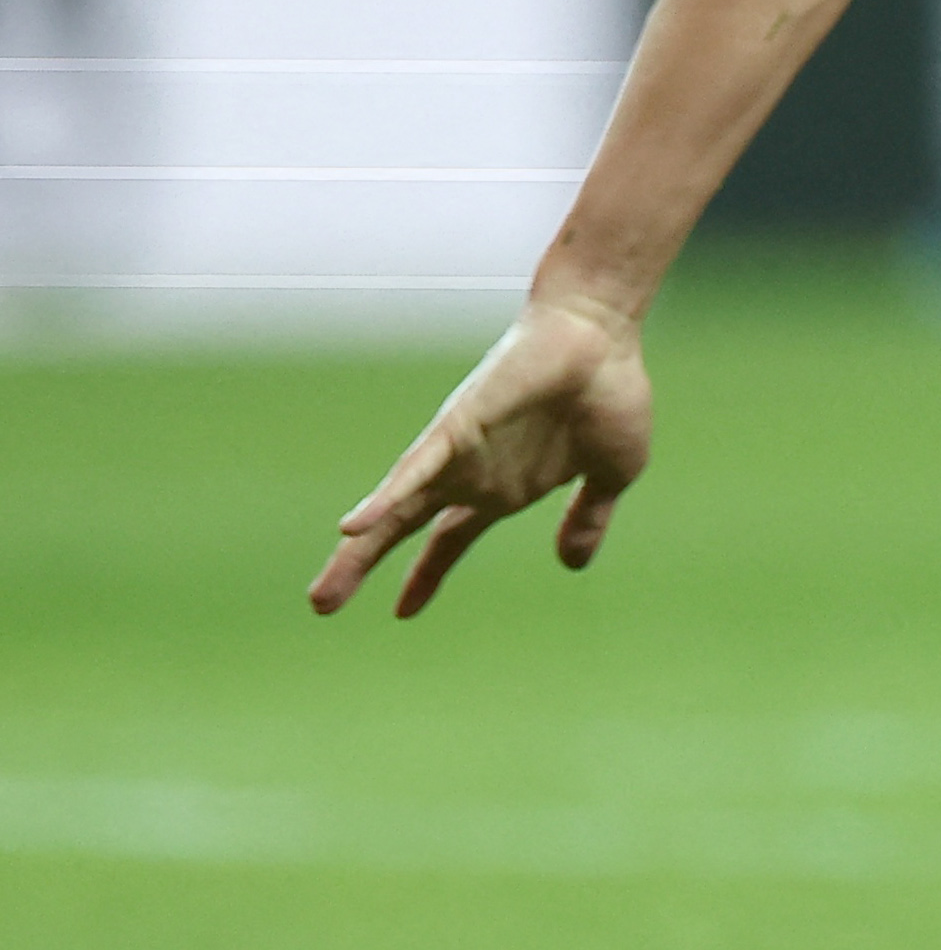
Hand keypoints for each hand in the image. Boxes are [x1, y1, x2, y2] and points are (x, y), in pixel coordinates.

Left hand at [308, 297, 651, 618]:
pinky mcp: (457, 427)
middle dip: (361, 566)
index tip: (401, 612)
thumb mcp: (610, 475)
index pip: (450, 540)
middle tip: (321, 606)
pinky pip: (415, 471)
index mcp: (503, 487)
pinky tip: (352, 527)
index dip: (426, 575)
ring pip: (395, 509)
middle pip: (402, 528)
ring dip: (360, 550)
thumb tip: (572, 563)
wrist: (605, 337)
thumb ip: (587, 518)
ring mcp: (457, 452)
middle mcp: (470, 474)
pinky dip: (385, 499)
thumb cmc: (610, 392)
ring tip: (323, 594)